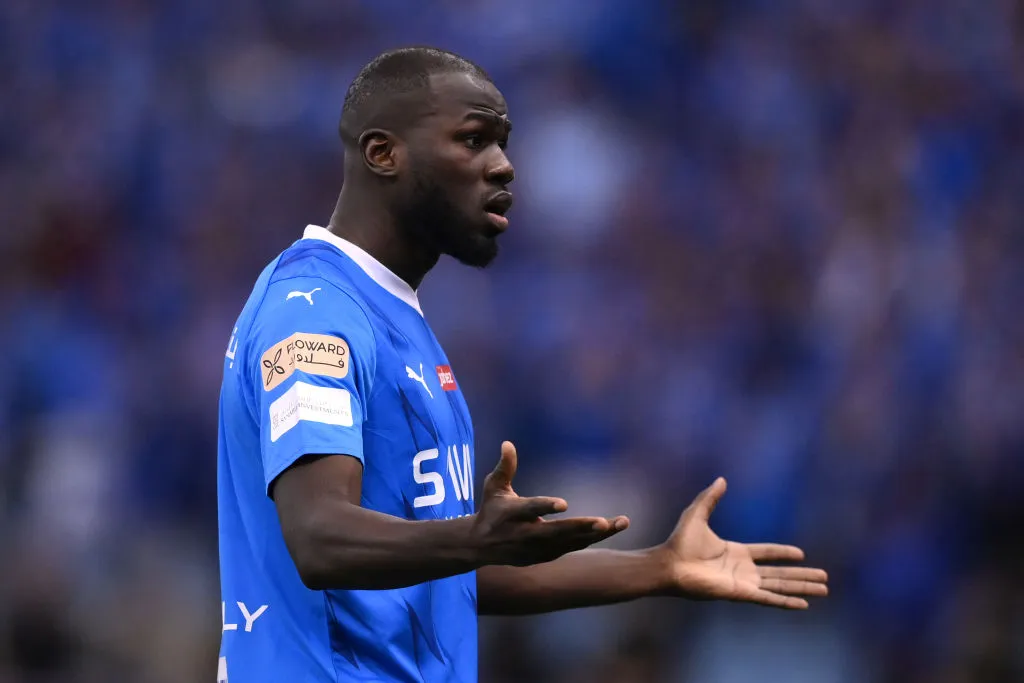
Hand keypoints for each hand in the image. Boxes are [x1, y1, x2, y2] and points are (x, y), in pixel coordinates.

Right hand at [472, 441, 629, 566]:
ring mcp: (537, 549)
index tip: (564, 503)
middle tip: (603, 521)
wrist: (481, 547)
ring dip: (597, 534)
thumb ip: (505, 467)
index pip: (530, 509)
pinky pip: (573, 547)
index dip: (545, 506)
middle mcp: (524, 534)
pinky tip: (612, 528)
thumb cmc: (491, 509)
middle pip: (555, 532)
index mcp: (511, 514)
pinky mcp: (547, 556)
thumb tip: (508, 443)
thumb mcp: (493, 487)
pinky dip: (592, 539)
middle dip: (580, 527)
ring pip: (571, 542)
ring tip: (622, 522)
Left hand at [655, 478, 827, 608]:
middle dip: (802, 576)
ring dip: (802, 588)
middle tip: (824, 578)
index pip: (766, 553)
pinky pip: (769, 598)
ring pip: (780, 585)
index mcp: (736, 553)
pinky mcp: (740, 593)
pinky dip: (786, 601)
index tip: (801, 554)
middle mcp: (743, 570)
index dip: (783, 553)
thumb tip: (722, 479)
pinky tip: (804, 605)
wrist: (669, 564)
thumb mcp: (697, 514)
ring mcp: (743, 583)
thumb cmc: (680, 542)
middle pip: (780, 573)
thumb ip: (710, 497)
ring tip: (824, 590)